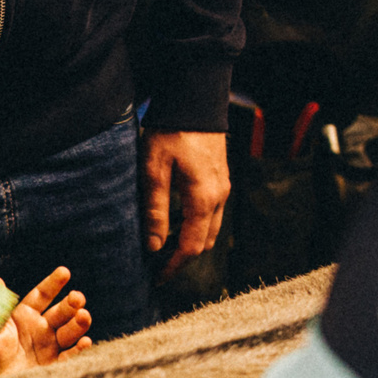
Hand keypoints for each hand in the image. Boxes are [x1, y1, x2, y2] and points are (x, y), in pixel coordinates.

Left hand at [0, 265, 91, 377]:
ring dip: (79, 323)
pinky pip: (69, 356)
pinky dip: (79, 350)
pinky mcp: (54, 366)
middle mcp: (40, 328)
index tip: (64, 272)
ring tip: (83, 316)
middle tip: (77, 298)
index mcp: (24, 316)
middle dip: (71, 303)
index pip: (42, 295)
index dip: (53, 283)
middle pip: (60, 312)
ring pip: (69, 331)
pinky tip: (85, 342)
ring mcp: (49, 347)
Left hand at [140, 129, 230, 279]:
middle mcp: (219, 197)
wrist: (195, 99)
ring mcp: (222, 187)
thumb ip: (155, 210)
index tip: (157, 278)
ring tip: (162, 246)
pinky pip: (211, 213)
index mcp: (204, 199)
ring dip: (188, 241)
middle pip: (204, 242)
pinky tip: (174, 221)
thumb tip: (155, 246)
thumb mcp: (154, 171)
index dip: (174, 266)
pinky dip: (194, 225)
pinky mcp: (219, 178)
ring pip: (209, 228)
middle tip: (157, 266)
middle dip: (182, 258)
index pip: (191, 247)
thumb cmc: (171, 131)